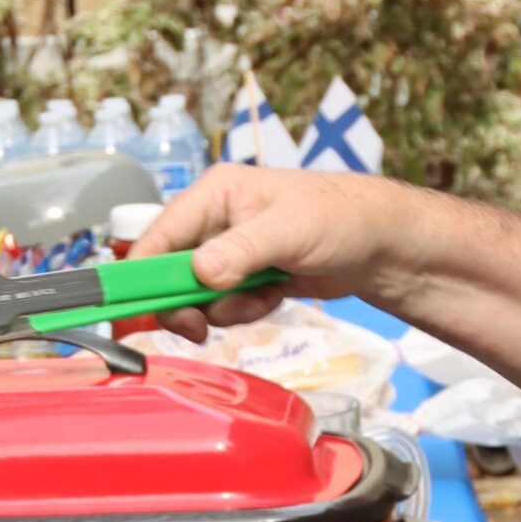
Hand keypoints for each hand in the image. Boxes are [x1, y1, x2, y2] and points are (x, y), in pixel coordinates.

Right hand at [130, 164, 414, 340]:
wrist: (380, 244)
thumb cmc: (339, 218)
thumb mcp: (288, 231)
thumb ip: (241, 251)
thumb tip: (200, 274)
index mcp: (214, 193)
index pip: (159, 236)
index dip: (142, 276)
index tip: (140, 312)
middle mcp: (214, 220)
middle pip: (170, 271)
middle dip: (188, 302)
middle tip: (202, 327)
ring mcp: (230, 250)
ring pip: (198, 294)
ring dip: (226, 309)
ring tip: (263, 297)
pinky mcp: (246, 276)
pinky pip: (225, 305)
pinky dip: (245, 310)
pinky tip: (274, 296)